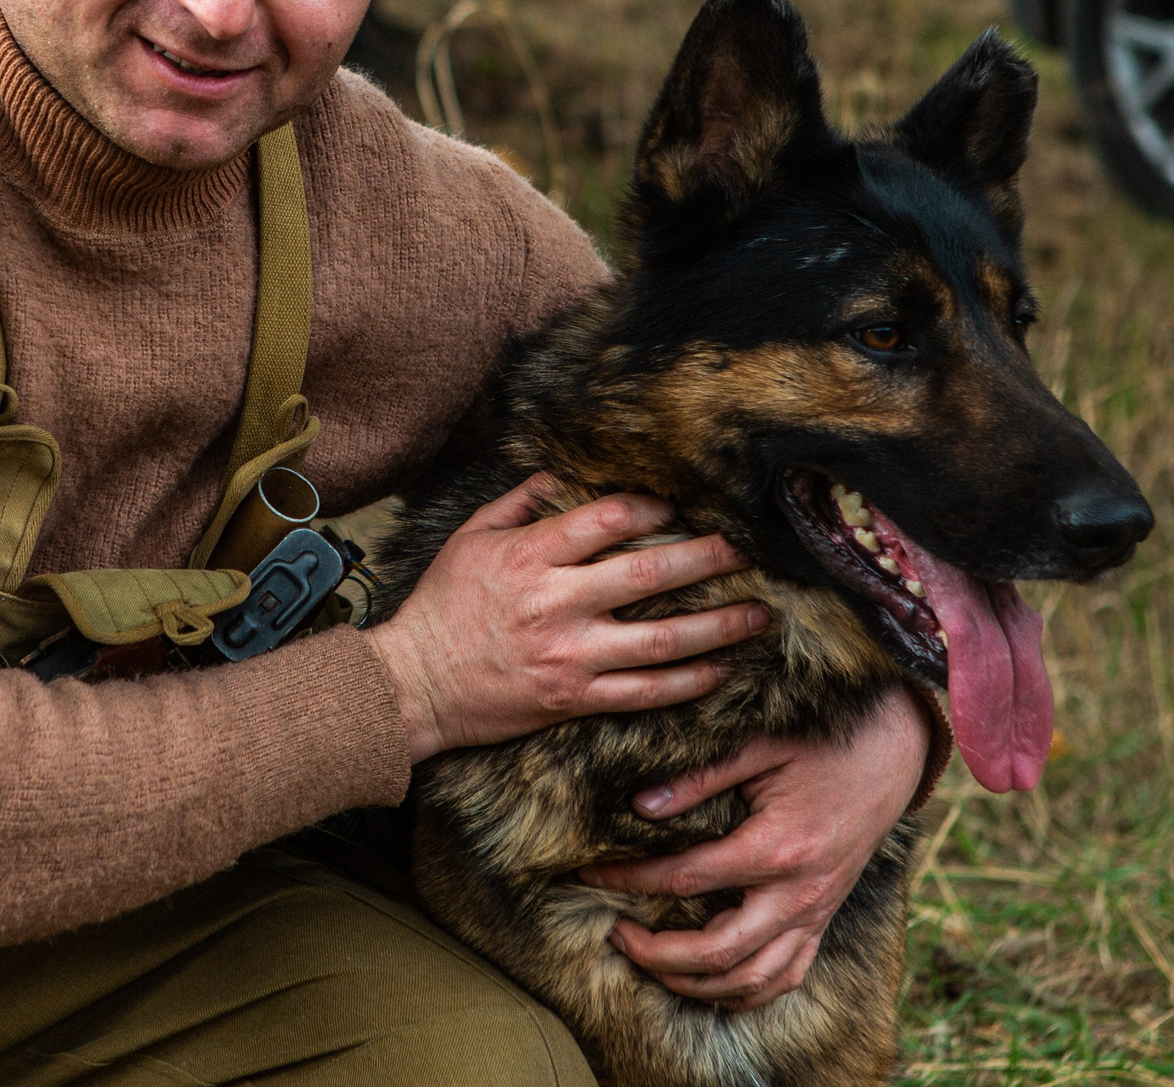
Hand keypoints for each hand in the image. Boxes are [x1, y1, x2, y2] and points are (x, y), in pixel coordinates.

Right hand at [368, 476, 766, 761]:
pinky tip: (721, 670)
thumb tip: (558, 474)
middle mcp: (557, 604)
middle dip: (705, 557)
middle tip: (744, 548)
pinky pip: (645, 692)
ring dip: (717, 625)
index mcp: (530, 557)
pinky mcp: (575, 698)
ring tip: (757, 613)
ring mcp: (571, 655)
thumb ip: (516, 503)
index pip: (605, 521)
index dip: (651, 508)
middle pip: (648, 574)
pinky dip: (688, 682)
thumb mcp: (468, 538)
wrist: (415, 683)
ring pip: (661, 639)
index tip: (678, 505)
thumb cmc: (441, 606)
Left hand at [579, 685, 928, 1009]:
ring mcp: (815, 912)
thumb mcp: (762, 744)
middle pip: (716, 952)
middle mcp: (799, 893)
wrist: (896, 751)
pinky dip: (745, 990)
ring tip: (650, 962)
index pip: (686, 878)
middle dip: (656, 954)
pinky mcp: (824, 917)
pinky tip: (709, 981)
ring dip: (695, 984)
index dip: (630, 879)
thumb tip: (640, 807)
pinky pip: (786, 976)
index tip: (590, 872)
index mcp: (777, 848)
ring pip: (751, 979)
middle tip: (616, 933)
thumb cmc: (827, 739)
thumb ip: (701, 775)